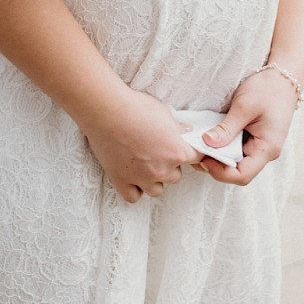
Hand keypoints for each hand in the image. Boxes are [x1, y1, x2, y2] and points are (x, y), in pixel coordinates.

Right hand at [83, 89, 200, 203]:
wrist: (107, 110)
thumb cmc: (136, 107)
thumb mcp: (164, 112)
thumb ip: (177, 128)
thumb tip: (186, 132)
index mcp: (176, 151)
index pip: (196, 158)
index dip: (191, 151)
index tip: (185, 148)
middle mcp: (162, 169)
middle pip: (175, 176)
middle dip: (169, 165)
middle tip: (158, 151)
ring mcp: (141, 178)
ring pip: (156, 189)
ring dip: (154, 179)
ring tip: (145, 164)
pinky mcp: (121, 181)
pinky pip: (134, 196)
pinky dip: (134, 188)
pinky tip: (132, 175)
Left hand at [196, 68, 298, 186]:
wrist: (283, 77)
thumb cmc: (268, 89)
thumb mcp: (244, 106)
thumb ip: (226, 128)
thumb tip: (207, 143)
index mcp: (267, 148)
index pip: (242, 175)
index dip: (220, 172)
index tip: (203, 158)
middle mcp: (264, 152)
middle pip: (237, 171)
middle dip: (215, 164)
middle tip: (196, 150)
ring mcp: (260, 146)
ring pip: (236, 161)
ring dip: (218, 155)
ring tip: (201, 143)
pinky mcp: (254, 139)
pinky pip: (237, 149)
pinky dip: (224, 145)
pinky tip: (212, 136)